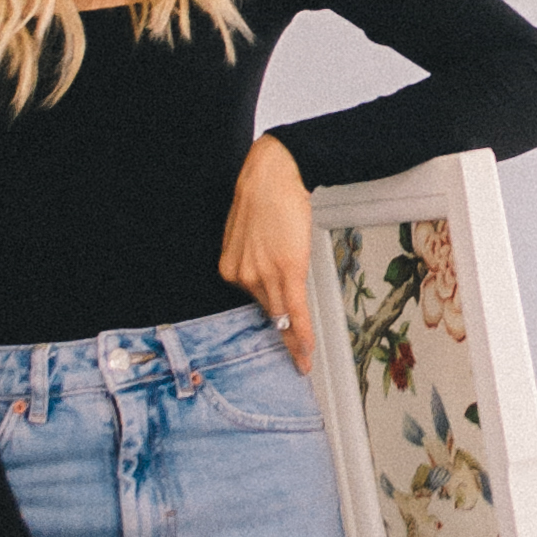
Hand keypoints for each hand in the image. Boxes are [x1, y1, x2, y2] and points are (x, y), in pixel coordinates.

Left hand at [220, 132, 315, 369]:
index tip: (275, 338)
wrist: (274, 176)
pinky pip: (294, 311)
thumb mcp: (247, 237)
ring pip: (280, 316)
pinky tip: (306, 349)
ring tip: (303, 361)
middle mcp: (242, 276)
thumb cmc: (264, 199)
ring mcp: (264, 275)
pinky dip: (301, 333)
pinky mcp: (287, 271)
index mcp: (229, 269)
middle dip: (282, 338)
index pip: (253, 302)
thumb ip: (253, 262)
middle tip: (294, 359)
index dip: (270, 320)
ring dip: (294, 343)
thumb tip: (268, 276)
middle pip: (268, 312)